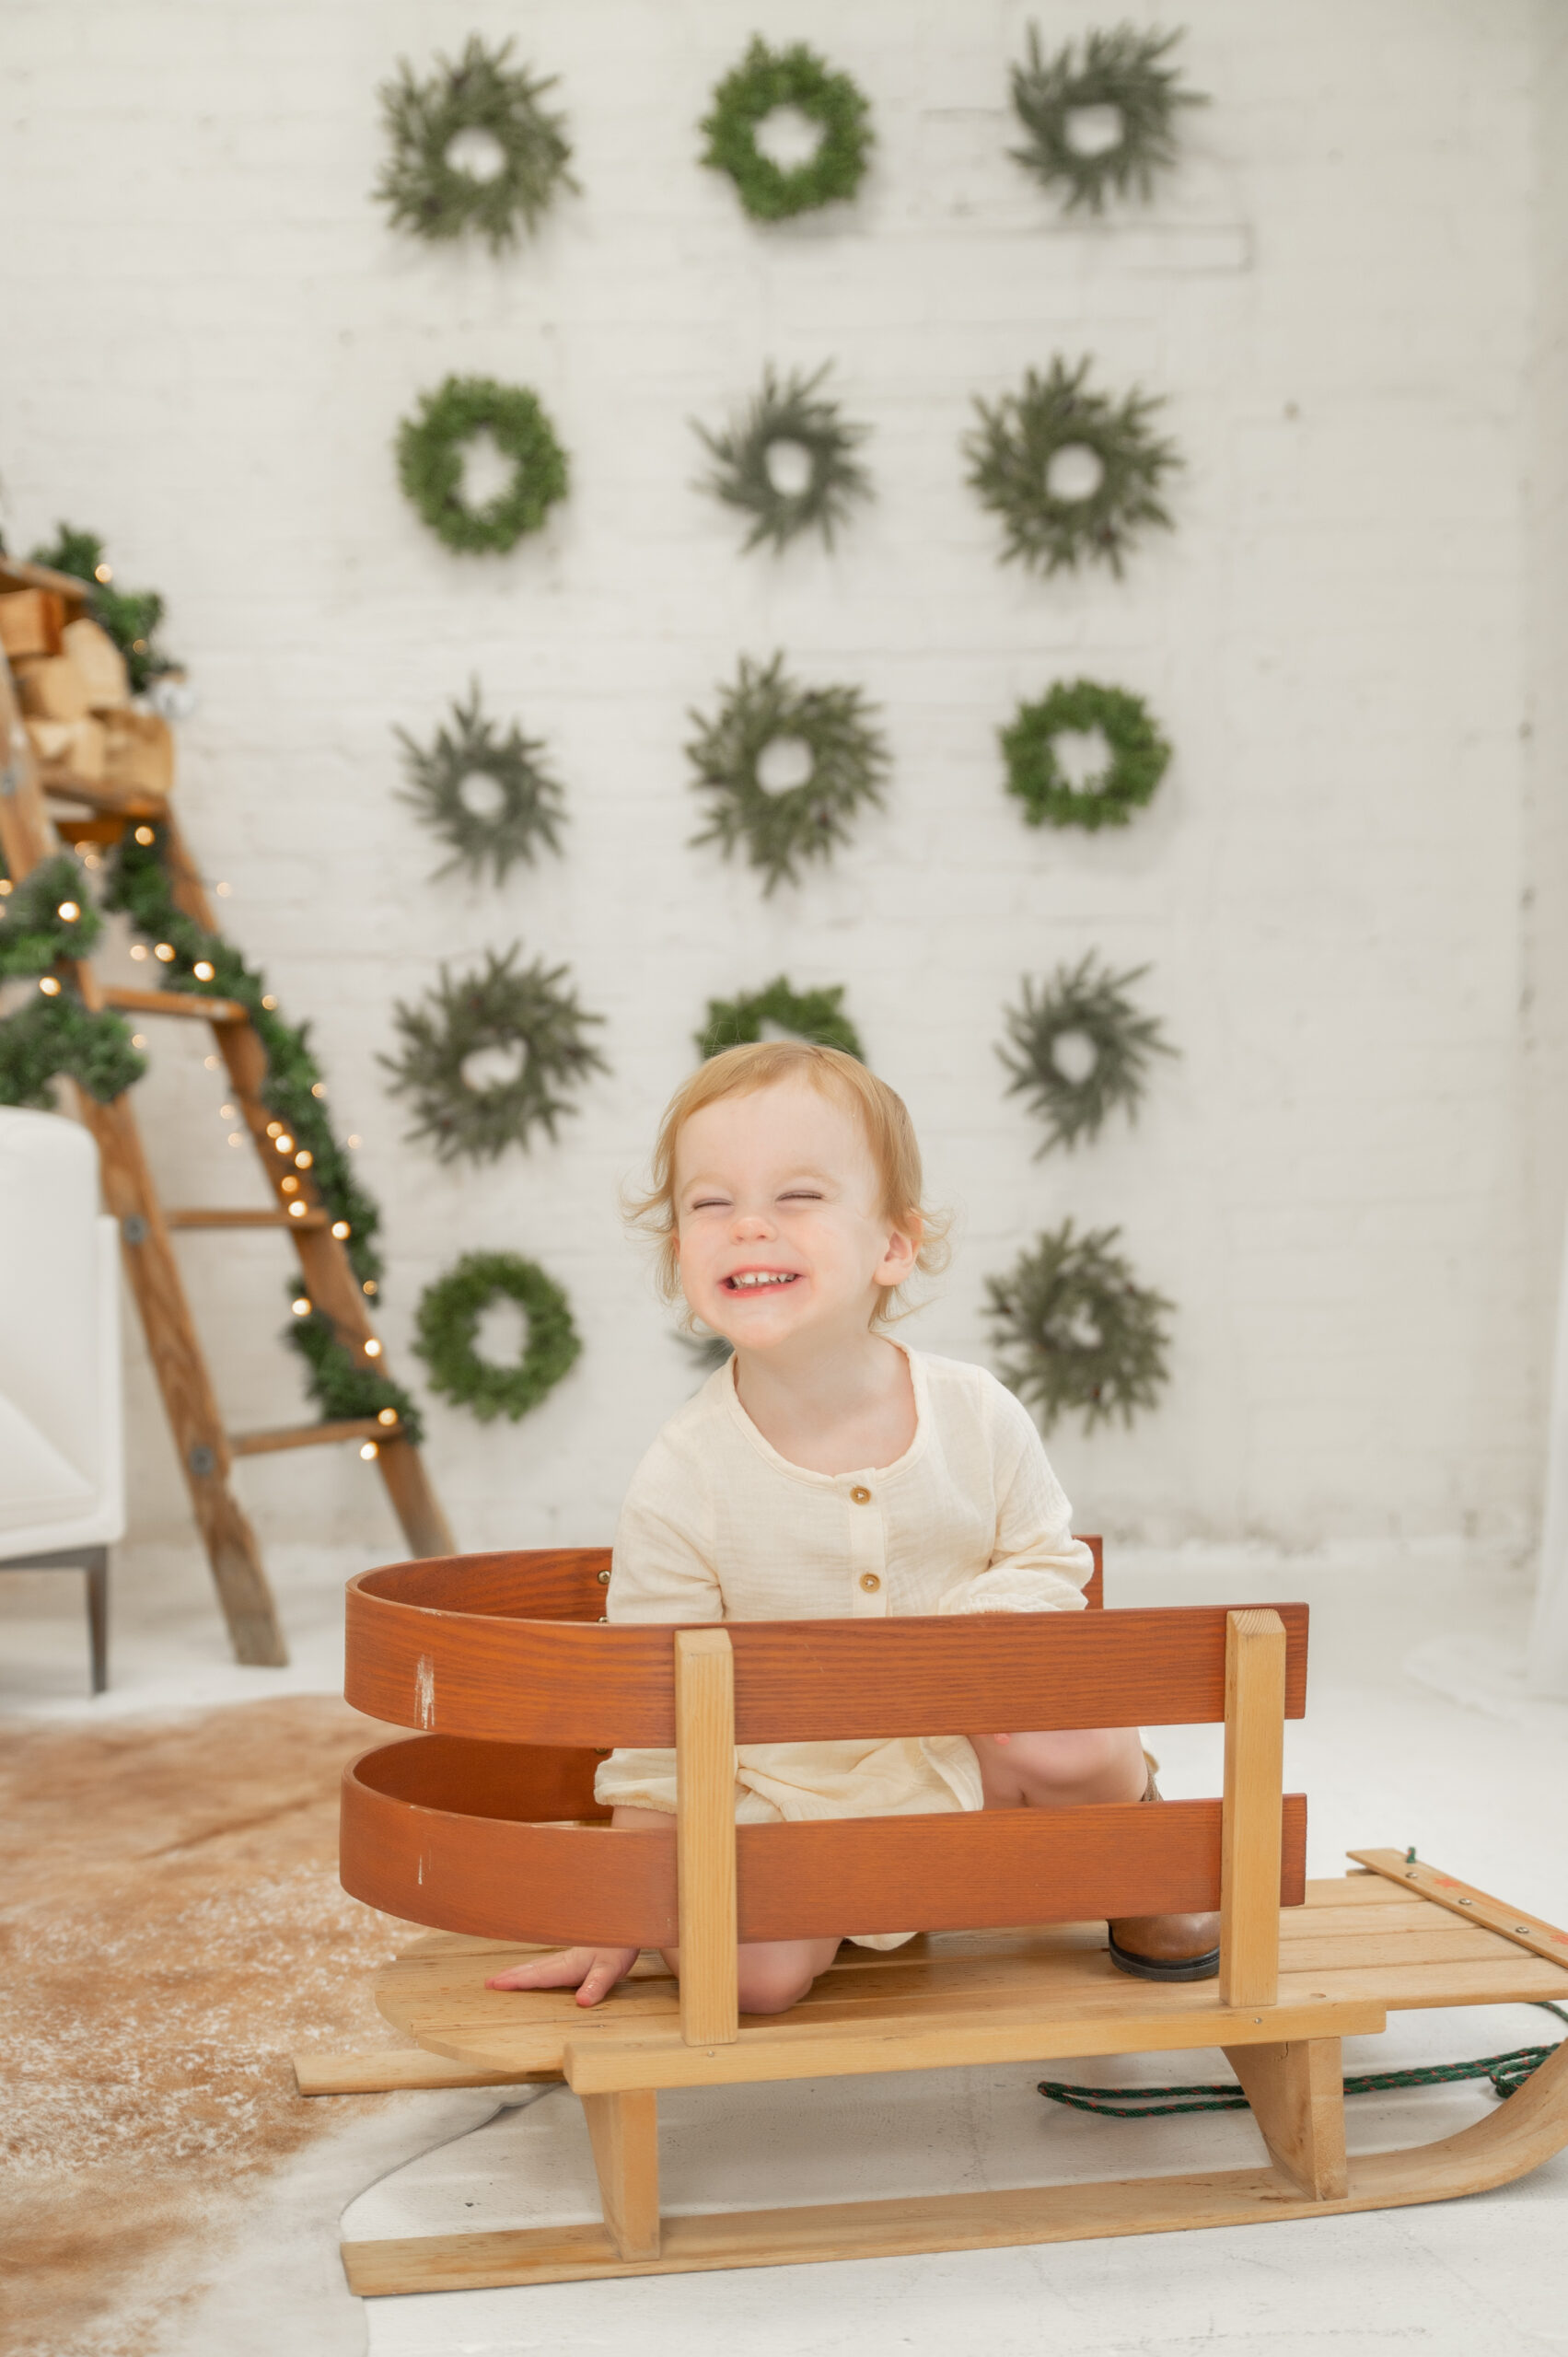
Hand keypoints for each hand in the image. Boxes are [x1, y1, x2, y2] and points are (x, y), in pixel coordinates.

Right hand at [485, 1944, 639, 2007]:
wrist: (628, 1924)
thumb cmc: (620, 1947)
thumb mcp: (611, 1969)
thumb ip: (596, 1985)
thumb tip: (581, 2001)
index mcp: (569, 1965)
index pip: (538, 1976)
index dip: (517, 1981)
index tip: (495, 1984)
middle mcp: (564, 1960)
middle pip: (532, 1969)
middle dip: (511, 1976)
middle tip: (488, 1983)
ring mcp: (568, 1957)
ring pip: (538, 1965)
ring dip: (519, 1971)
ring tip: (502, 1977)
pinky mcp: (575, 1956)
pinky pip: (547, 1964)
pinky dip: (533, 1968)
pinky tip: (533, 1971)